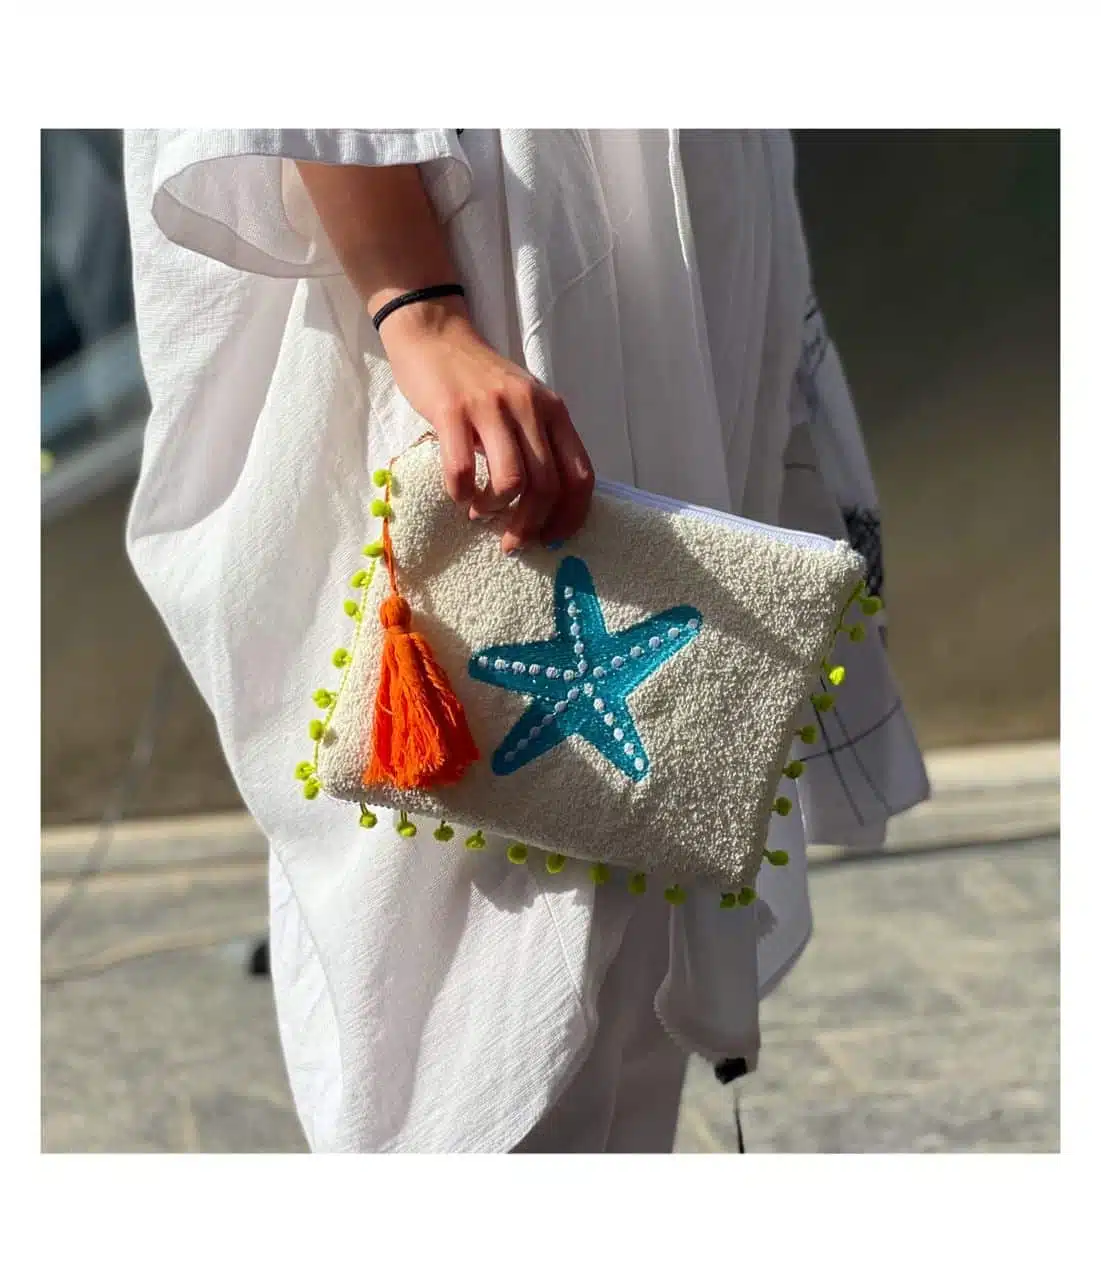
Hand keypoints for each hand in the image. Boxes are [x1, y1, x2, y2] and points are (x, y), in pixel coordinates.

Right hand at [380, 297, 594, 553]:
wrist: (435, 335)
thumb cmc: (480, 380)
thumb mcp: (525, 404)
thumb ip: (540, 443)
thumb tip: (546, 506)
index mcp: (554, 411)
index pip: (580, 476)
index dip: (570, 516)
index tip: (551, 538)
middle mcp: (530, 408)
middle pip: (546, 486)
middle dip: (530, 525)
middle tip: (512, 542)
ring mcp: (491, 408)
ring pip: (512, 482)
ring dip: (496, 511)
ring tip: (481, 513)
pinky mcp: (452, 411)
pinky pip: (462, 470)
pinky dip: (461, 495)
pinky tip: (458, 494)